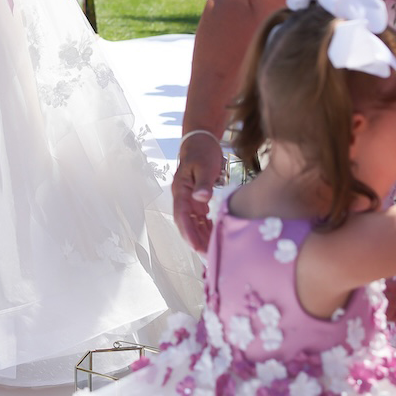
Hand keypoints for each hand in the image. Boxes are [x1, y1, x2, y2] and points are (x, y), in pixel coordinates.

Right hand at [171, 131, 224, 252]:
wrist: (200, 140)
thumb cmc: (202, 151)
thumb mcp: (204, 165)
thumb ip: (203, 182)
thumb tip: (201, 198)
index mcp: (181, 190)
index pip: (182, 216)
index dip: (188, 233)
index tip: (196, 247)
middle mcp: (183, 197)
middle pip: (186, 223)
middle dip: (195, 240)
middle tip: (207, 256)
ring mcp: (190, 198)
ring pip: (193, 223)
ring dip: (201, 236)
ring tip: (212, 251)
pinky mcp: (198, 198)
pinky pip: (200, 217)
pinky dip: (206, 228)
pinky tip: (215, 236)